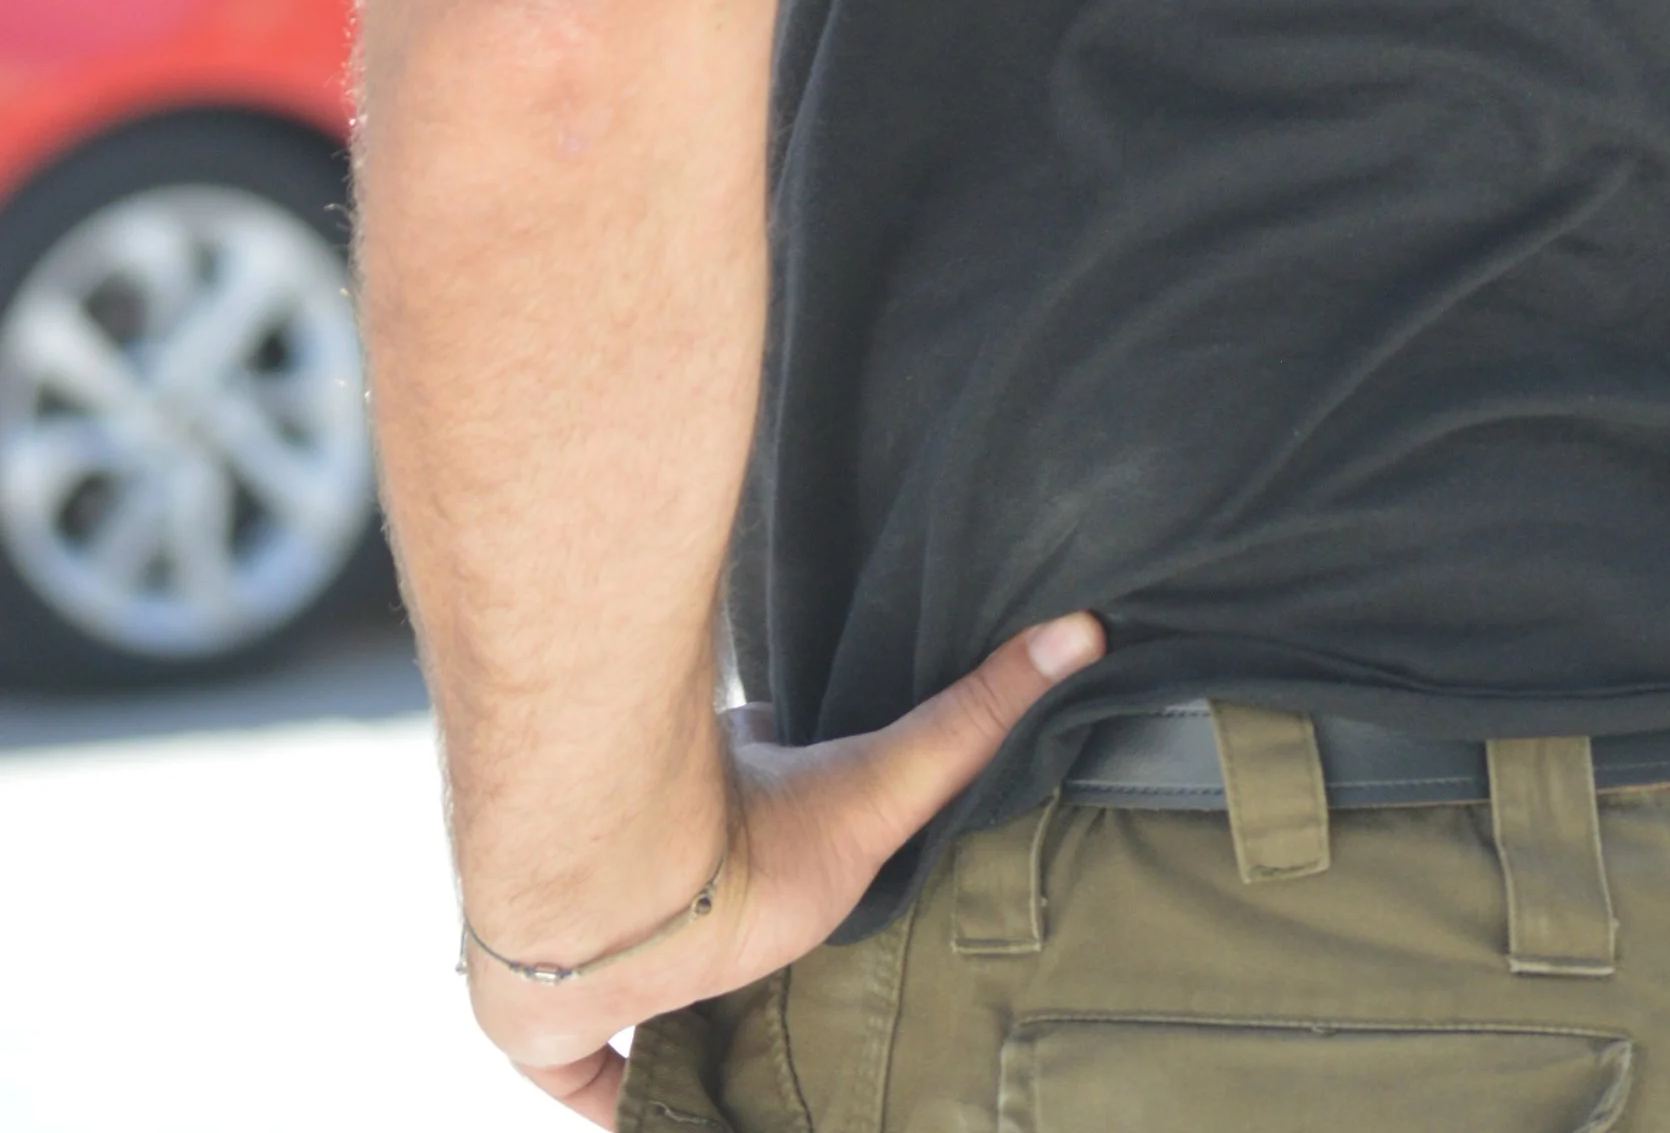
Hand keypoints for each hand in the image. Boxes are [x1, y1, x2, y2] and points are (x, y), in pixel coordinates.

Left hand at [469, 612, 1103, 1124]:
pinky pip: (575, 1067)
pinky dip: (601, 1090)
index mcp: (721, 799)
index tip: (823, 860)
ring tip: (723, 1047)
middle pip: (696, 892)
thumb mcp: (883, 784)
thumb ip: (975, 715)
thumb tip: (1083, 625)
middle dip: (726, 920)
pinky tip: (637, 1112)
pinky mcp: (546, 1021)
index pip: (759, 801)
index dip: (789, 834)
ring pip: (629, 972)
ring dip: (662, 998)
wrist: (605, 892)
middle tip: (780, 975)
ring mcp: (592, 942)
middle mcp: (649, 861)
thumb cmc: (748, 837)